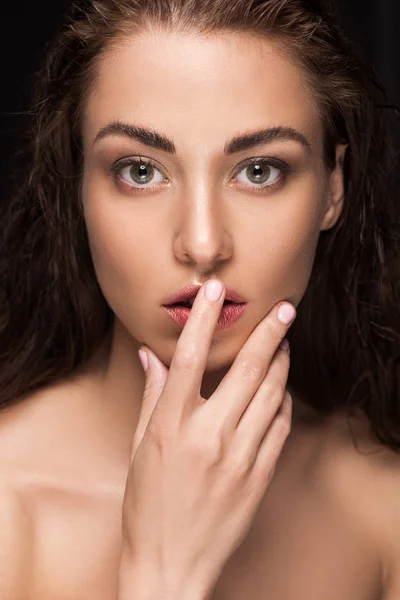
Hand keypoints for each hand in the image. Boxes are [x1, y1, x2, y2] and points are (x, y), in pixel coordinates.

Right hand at [119, 280, 295, 598]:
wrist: (170, 565)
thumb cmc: (147, 506)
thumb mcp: (138, 447)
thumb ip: (151, 396)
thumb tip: (151, 356)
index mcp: (170, 426)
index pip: (189, 357)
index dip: (205, 318)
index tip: (216, 290)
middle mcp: (208, 436)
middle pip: (248, 369)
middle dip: (270, 332)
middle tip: (284, 307)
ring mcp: (239, 457)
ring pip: (272, 394)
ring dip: (281, 362)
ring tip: (284, 342)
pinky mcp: (259, 476)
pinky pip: (280, 425)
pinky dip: (283, 400)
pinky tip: (280, 388)